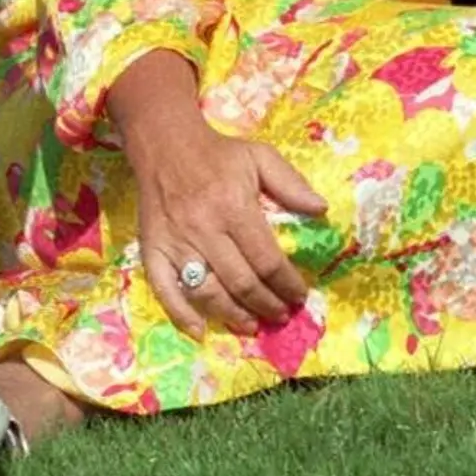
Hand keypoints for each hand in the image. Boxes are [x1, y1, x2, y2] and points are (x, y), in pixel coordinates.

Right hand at [116, 89, 327, 337]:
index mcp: (234, 207)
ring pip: (207, 292)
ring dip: (232, 315)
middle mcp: (204, 229)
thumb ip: (291, 183)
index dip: (287, 283)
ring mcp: (176, 243)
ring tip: (252, 325)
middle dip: (266, 305)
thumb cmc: (218, 154)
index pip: (267, 259)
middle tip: (281, 314)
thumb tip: (321, 209)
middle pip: (240, 282)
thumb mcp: (260, 157)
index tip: (299, 295)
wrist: (165, 144)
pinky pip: (164, 289)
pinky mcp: (153, 250)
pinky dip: (181, 314)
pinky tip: (199, 331)